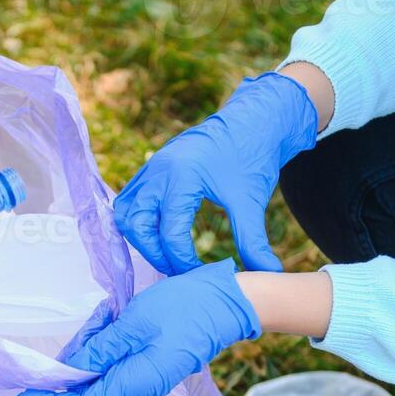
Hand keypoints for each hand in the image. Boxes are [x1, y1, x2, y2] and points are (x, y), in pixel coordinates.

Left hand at [7, 259, 258, 395]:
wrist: (229, 302)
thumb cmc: (185, 308)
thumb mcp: (134, 322)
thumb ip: (100, 347)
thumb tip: (71, 366)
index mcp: (135, 382)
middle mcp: (139, 386)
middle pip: (87, 391)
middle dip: (68, 370)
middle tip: (69, 339)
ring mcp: (145, 375)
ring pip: (100, 373)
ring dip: (90, 350)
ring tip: (102, 318)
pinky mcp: (150, 363)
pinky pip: (115, 361)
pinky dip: (103, 345)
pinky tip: (107, 321)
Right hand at [114, 71, 317, 275]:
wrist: (253, 120)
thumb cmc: (252, 158)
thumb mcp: (251, 202)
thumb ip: (254, 242)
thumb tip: (268, 275)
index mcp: (181, 177)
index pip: (170, 234)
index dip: (183, 262)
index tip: (202, 274)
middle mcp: (158, 171)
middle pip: (137, 226)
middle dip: (155, 253)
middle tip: (179, 269)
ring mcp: (151, 168)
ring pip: (126, 214)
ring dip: (142, 239)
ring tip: (167, 255)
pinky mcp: (151, 169)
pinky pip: (130, 201)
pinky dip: (139, 222)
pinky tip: (160, 236)